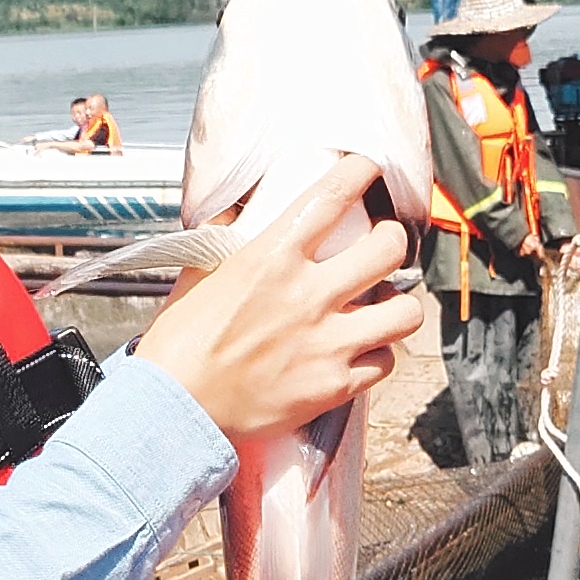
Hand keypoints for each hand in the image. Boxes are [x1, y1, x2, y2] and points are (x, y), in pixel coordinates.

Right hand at [135, 154, 435, 448]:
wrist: (174, 411)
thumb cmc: (179, 346)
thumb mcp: (197, 276)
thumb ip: (226, 238)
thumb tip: (240, 210)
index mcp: (271, 259)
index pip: (332, 196)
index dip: (362, 171)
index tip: (370, 167)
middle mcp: (307, 296)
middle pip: (389, 248)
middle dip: (392, 240)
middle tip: (382, 248)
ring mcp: (326, 343)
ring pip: (405, 311)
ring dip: (398, 305)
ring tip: (383, 306)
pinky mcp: (334, 386)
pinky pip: (385, 361)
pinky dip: (377, 355)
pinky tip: (361, 351)